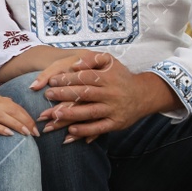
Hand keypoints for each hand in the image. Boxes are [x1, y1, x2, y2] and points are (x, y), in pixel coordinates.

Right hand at [0, 93, 39, 136]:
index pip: (14, 106)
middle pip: (11, 110)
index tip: (36, 127)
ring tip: (27, 134)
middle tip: (36, 133)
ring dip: (16, 124)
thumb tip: (11, 107)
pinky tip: (8, 134)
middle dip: (25, 121)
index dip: (26, 116)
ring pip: (1, 116)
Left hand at [32, 53, 178, 142]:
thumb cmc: (120, 76)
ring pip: (90, 112)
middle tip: (47, 96)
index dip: (68, 79)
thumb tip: (75, 64)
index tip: (52, 81)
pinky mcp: (116, 123)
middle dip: (64, 95)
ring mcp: (113, 109)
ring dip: (71, 114)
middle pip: (85, 94)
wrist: (144, 95)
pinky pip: (99, 128)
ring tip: (54, 115)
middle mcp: (110, 93)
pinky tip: (71, 131)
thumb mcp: (110, 61)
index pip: (85, 77)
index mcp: (108, 77)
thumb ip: (92, 59)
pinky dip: (85, 131)